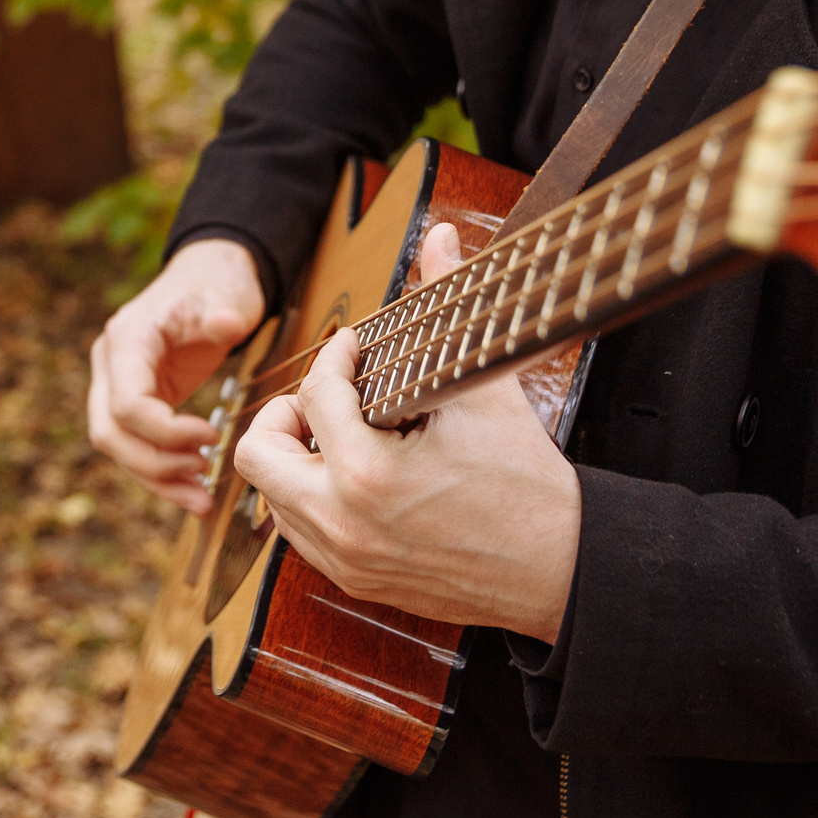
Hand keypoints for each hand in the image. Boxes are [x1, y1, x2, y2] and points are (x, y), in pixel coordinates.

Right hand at [89, 237, 268, 513]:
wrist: (209, 276)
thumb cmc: (217, 284)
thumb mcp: (227, 294)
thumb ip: (223, 312)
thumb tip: (225, 323)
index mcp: (127, 338)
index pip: (126, 403)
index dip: (164, 432)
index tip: (209, 436)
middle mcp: (111, 363)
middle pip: (110, 432)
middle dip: (155, 465)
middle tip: (204, 475)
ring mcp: (117, 383)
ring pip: (118, 447)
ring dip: (156, 480)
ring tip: (202, 501)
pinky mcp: (135, 401)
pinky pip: (136, 445)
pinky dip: (161, 472)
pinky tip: (193, 491)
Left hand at [232, 223, 581, 640]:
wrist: (562, 568)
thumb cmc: (528, 481)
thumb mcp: (484, 388)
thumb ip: (450, 304)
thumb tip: (441, 236)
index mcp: (367, 473)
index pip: (315, 393)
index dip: (335, 356)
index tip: (356, 347)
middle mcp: (342, 522)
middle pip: (255, 454)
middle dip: (285, 412)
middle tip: (327, 397)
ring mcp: (345, 560)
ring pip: (270, 499)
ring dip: (294, 457)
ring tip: (342, 433)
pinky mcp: (355, 581)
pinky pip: (299, 535)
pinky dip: (310, 498)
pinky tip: (354, 474)